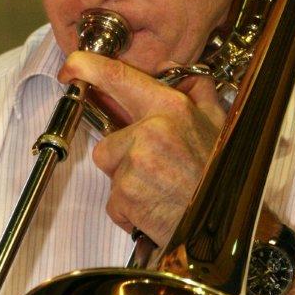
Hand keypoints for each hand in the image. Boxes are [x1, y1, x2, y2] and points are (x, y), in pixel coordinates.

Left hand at [59, 52, 225, 246]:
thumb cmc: (219, 175)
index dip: (87, 67)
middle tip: (156, 170)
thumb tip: (172, 68)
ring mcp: (136, 163)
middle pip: (108, 139)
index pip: (119, 77)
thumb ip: (196, 90)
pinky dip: (130, 209)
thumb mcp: (218, 124)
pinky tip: (155, 208)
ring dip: (127, 183)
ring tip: (160, 190)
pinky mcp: (126, 194)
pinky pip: (114, 201)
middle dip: (124, 156)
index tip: (70, 67)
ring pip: (111, 170)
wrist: (224, 227)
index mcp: (171, 108)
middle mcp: (151, 130)